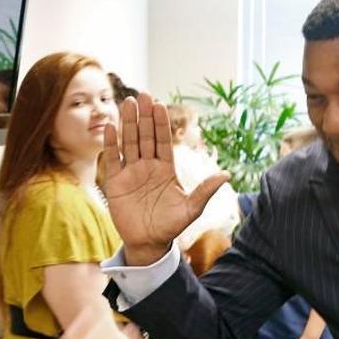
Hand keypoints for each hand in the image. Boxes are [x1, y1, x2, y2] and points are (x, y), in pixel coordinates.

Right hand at [100, 93, 229, 266]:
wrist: (148, 243)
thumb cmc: (171, 226)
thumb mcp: (192, 209)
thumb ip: (205, 190)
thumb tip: (227, 174)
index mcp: (166, 169)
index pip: (163, 141)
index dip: (161, 123)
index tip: (160, 104)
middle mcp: (148, 166)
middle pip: (145, 136)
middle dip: (144, 117)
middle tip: (143, 95)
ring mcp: (131, 172)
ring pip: (129, 142)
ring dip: (128, 124)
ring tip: (128, 103)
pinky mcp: (115, 182)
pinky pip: (113, 158)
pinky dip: (111, 143)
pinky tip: (111, 127)